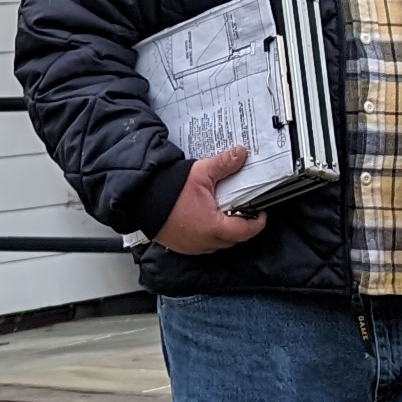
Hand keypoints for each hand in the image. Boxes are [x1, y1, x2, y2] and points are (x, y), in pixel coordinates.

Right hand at [154, 145, 268, 254]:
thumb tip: (241, 153)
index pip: (246, 231)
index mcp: (214, 227)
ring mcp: (193, 247)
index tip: (261, 212)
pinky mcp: (182, 246)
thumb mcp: (201, 173)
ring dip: (225, 231)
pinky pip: (204, 244)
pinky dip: (209, 234)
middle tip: (243, 208)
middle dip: (242, 225)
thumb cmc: (169, 190)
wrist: (140, 199)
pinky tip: (206, 218)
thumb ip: (224, 164)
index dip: (257, 222)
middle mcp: (205, 242)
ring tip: (224, 211)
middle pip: (234, 239)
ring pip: (219, 243)